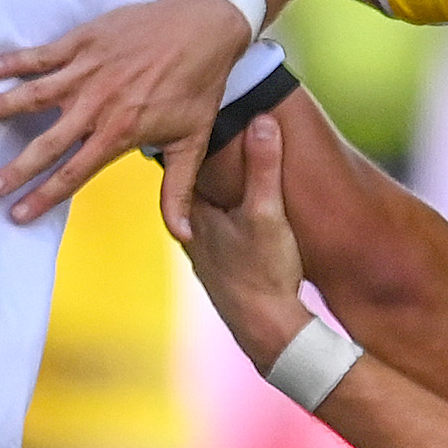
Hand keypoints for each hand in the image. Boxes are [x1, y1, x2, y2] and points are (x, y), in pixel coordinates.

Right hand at [0, 0, 252, 227]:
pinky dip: (17, 61)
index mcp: (119, 133)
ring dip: (3, 106)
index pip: (73, 174)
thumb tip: (183, 235)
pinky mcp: (83, 42)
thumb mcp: (192, 144)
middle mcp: (97, 106)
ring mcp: (87, 72)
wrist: (203, 28)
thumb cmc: (198, 86)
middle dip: (16, 167)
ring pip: (35, 94)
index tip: (18, 215)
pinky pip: (43, 54)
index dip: (44, 197)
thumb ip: (177, 191)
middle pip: (47, 143)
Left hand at [166, 111, 311, 368]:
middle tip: (203, 137)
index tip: (182, 115)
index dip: (181, 143)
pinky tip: (239, 223)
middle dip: (197, 168)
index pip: (178, 170)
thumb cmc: (265, 272)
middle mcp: (194, 238)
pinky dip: (224, 223)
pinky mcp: (224, 277)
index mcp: (196, 218)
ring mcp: (207, 260)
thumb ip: (264, 167)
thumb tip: (262, 120)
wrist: (269, 331)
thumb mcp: (267, 213)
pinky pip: (218, 239)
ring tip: (224, 174)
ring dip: (212, 198)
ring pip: (203, 218)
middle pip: (191, 193)